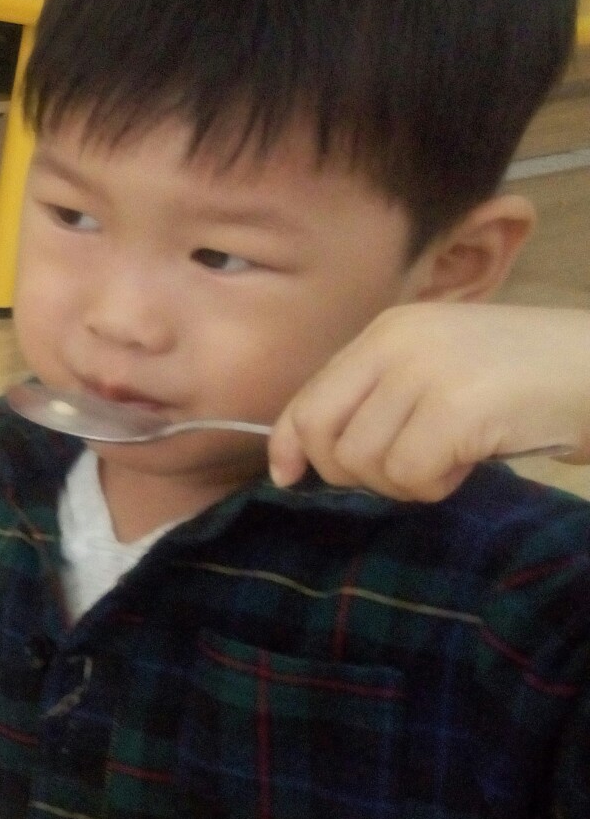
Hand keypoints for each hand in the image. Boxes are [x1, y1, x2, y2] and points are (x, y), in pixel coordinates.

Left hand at [272, 302, 589, 501]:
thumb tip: (310, 456)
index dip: (289, 444)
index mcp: (387, 332)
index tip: (289, 476)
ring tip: (451, 460)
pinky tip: (470, 464)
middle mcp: (396, 344)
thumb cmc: (529, 378)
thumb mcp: (442, 370)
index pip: (309, 396)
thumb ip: (382, 398)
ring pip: (364, 461)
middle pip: (323, 433)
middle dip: (353, 473)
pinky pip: (410, 474)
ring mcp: (425, 373)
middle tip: (407, 471)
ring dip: (405, 482)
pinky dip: (436, 486)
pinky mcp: (456, 408)